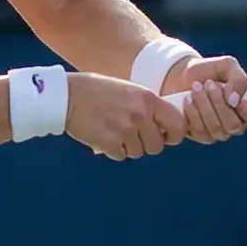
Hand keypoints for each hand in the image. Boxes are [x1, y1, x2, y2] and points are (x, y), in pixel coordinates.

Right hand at [64, 72, 184, 160]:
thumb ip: (147, 106)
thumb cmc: (97, 90)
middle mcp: (140, 116)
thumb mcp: (129, 90)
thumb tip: (163, 126)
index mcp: (148, 100)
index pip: (178, 124)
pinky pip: (121, 155)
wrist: (68, 95)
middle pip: (157, 146)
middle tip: (134, 136)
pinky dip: (114, 150)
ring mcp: (125, 130)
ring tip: (116, 132)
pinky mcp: (109, 143)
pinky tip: (105, 136)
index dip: (175, 134)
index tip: (166, 136)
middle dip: (148, 144)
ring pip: (139, 152)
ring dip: (129, 147)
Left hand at [165, 53, 246, 143]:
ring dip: (204, 105)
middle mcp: (236, 122)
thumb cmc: (208, 71)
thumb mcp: (227, 66)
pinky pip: (200, 131)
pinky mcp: (200, 135)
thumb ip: (238, 79)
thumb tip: (235, 100)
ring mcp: (218, 131)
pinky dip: (193, 113)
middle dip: (219, 103)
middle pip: (235, 126)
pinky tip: (188, 100)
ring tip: (196, 87)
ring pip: (216, 129)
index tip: (238, 100)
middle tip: (209, 84)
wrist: (181, 76)